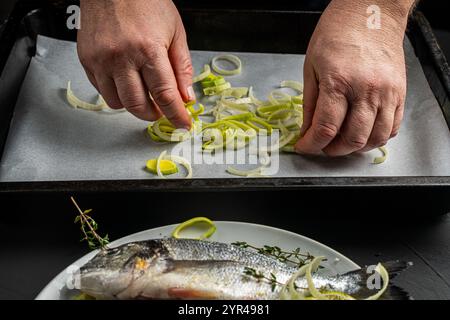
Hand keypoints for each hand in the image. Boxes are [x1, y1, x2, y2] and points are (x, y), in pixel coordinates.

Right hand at [77, 0, 193, 128]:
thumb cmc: (147, 2)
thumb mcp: (175, 32)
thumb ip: (181, 67)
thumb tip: (186, 97)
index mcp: (148, 49)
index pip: (165, 95)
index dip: (176, 115)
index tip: (182, 125)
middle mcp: (121, 57)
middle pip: (138, 105)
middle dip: (153, 114)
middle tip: (161, 110)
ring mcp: (101, 60)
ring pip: (117, 102)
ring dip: (133, 104)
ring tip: (143, 91)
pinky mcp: (86, 60)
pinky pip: (102, 90)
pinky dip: (116, 92)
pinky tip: (125, 80)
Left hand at [296, 0, 412, 155]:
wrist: (371, 11)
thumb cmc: (337, 33)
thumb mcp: (311, 66)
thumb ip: (310, 103)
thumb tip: (307, 130)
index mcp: (339, 82)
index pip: (325, 128)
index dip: (311, 144)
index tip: (304, 146)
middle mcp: (366, 90)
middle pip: (352, 139)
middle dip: (332, 150)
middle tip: (322, 146)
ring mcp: (387, 93)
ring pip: (375, 138)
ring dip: (355, 148)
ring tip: (341, 142)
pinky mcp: (400, 93)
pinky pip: (393, 127)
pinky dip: (377, 137)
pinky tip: (363, 133)